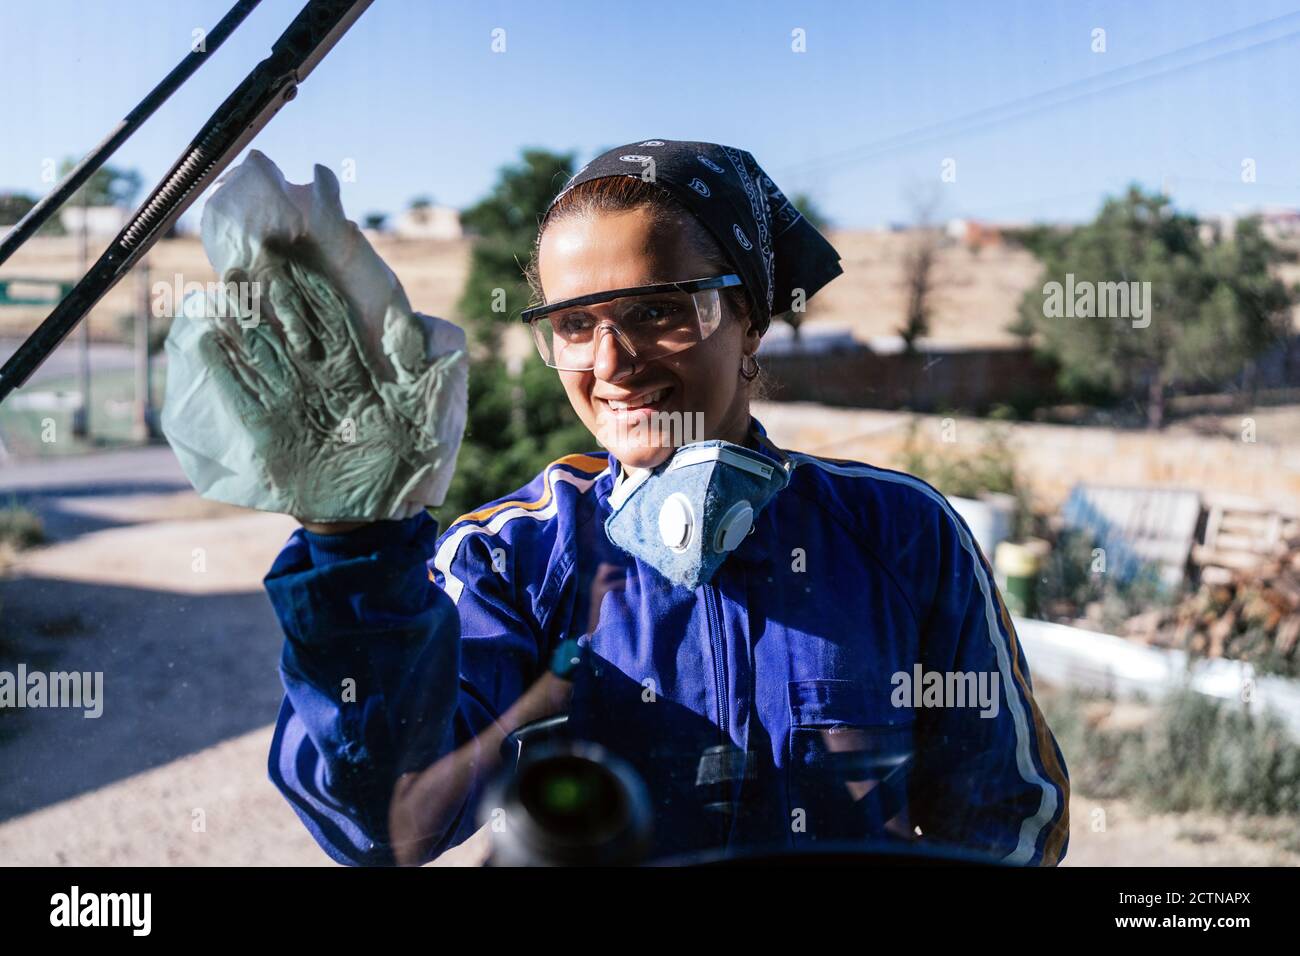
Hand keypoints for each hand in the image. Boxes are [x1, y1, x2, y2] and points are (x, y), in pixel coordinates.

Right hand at [196, 240, 455, 521]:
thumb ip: (428, 367)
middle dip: (268, 296)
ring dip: (240, 325)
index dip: (313, 287)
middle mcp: (318, 373)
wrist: (383, 510)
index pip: (330, 314)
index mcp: (356, 362)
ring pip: (261, 353)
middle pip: (288, 325)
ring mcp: (291, 399)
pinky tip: (205, 340)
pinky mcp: (270, 429)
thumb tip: (413, 324)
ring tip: (219, 292)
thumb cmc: (417, 455)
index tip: (294, 252)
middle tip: (244, 261)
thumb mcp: (432, 409)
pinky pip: (242, 396)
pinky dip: (224, 370)